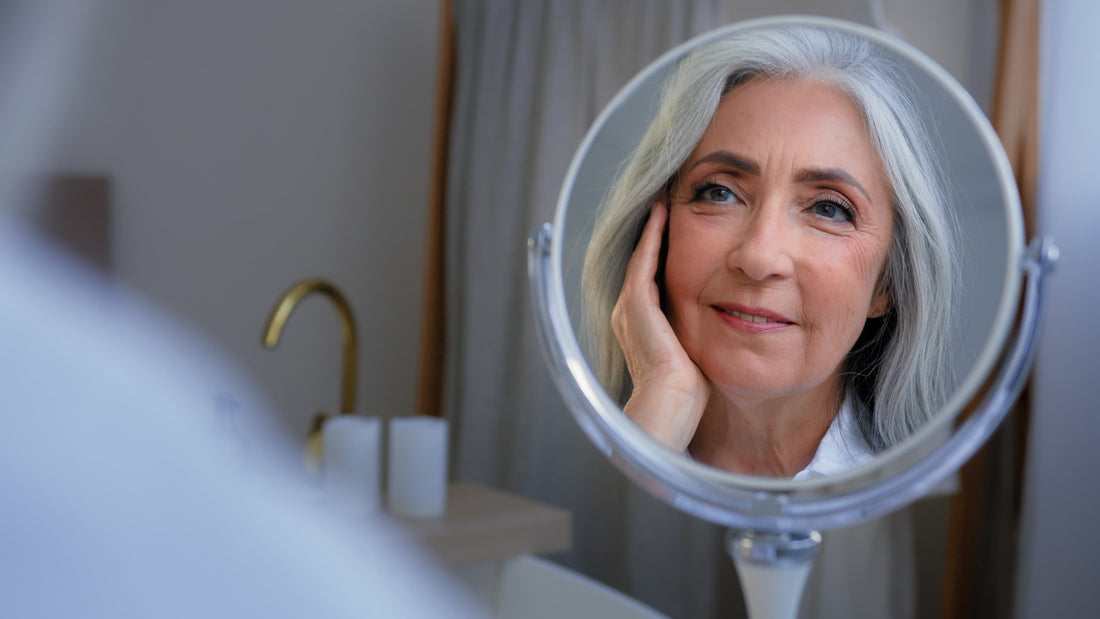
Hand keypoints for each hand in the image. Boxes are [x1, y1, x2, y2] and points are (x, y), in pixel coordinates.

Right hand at [611, 202, 709, 451]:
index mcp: (640, 326)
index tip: (677, 229)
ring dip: (652, 227)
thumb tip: (729, 321)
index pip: (651, 278)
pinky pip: (643, 260)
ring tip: (665, 200)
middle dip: (655, 234)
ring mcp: (628, 307)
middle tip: (668, 203)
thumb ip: (701, 332)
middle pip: (641, 262)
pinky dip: (651, 235)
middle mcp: (628, 313)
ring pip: (640, 256)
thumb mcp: (696, 352)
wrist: (669, 407)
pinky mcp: (635, 304)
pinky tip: (663, 213)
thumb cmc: (687, 392)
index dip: (662, 252)